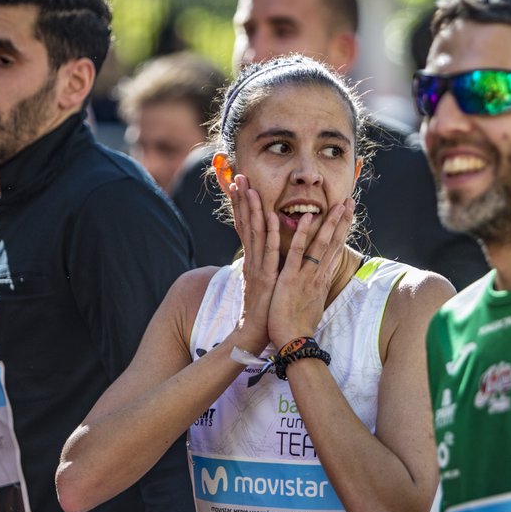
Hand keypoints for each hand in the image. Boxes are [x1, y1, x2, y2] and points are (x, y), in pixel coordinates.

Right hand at [229, 174, 277, 352]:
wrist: (257, 334)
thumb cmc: (265, 310)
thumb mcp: (263, 282)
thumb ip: (263, 266)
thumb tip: (264, 255)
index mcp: (253, 260)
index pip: (245, 227)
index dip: (241, 206)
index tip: (238, 186)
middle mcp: (252, 260)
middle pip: (245, 224)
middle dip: (241, 200)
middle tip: (238, 177)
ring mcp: (258, 268)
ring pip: (255, 233)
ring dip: (252, 209)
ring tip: (249, 187)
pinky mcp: (267, 277)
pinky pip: (268, 252)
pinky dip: (271, 233)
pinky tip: (272, 216)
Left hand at [267, 197, 354, 347]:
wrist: (294, 342)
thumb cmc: (300, 324)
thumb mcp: (312, 301)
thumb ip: (316, 286)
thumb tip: (320, 278)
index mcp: (321, 278)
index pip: (335, 249)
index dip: (343, 230)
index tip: (348, 214)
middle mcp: (318, 275)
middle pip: (334, 243)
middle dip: (343, 221)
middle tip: (350, 201)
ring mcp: (306, 276)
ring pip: (320, 245)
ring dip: (329, 223)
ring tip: (337, 204)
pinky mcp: (290, 279)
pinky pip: (297, 254)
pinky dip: (301, 235)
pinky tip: (306, 220)